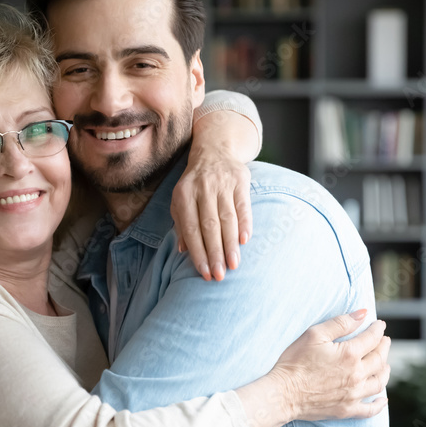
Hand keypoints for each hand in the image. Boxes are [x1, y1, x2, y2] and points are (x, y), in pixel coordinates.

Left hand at [173, 121, 253, 281]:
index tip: (204, 273)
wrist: (214, 151)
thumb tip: (183, 250)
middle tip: (219, 276)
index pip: (190, 228)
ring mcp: (222, 183)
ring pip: (227, 218)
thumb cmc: (194, 184)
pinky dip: (244, 223)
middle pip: (209, 226)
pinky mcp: (240, 180)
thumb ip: (181, 224)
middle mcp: (202, 188)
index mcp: (183, 194)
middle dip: (214, 253)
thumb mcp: (181, 200)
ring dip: (230, 244)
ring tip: (233, 265)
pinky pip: (243, 205)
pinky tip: (244, 241)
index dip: (197, 252)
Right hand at [271, 311, 390, 421]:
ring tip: (385, 365)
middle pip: (379, 359)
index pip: (372, 338)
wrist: (283, 394)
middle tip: (385, 341)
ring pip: (379, 382)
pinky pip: (370, 410)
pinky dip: (379, 404)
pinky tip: (383, 399)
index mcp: (349, 354)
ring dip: (385, 371)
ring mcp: (353, 395)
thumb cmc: (295, 362)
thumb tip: (362, 314)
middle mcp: (356, 375)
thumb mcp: (314, 335)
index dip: (378, 329)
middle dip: (384, 347)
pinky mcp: (346, 410)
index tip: (380, 325)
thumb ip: (340, 323)